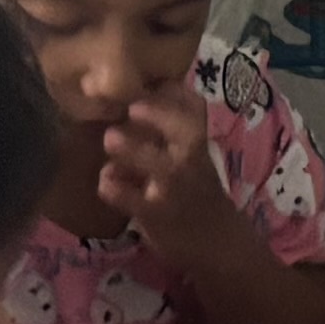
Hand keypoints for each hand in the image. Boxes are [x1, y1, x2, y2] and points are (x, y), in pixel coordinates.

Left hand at [93, 80, 244, 256]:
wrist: (218, 242)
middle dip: (159, 115)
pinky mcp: (156, 215)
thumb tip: (139, 95)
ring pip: (158, 165)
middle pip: (186, 131)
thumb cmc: (198, 191)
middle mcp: (191, 161)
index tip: (152, 81)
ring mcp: (174, 188)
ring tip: (110, 139)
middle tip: (132, 107)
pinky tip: (106, 182)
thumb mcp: (194, 156)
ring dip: (133, 150)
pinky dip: (116, 189)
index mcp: (199, 143)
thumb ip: (170, 129)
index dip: (175, 91)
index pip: (196, 108)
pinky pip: (133, 200)